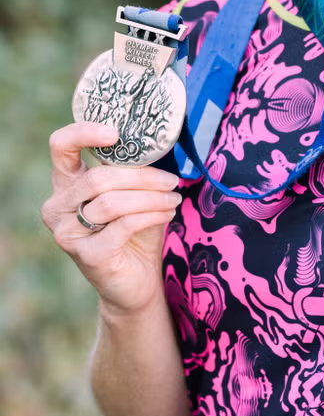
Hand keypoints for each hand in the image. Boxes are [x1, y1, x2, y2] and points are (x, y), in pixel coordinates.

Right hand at [42, 122, 182, 314]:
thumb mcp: (132, 193)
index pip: (60, 146)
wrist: (136, 282)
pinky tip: (168, 213)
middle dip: (143, 177)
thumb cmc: (134, 231)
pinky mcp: (88, 255)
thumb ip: (131, 169)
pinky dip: (152, 215)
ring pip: (112, 202)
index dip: (84, 133)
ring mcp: (67, 233)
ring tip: (173, 198)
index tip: (115, 133)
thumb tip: (156, 138)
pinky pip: (124, 225)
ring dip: (151, 197)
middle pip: (98, 178)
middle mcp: (57, 207)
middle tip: (171, 180)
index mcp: (66, 184)